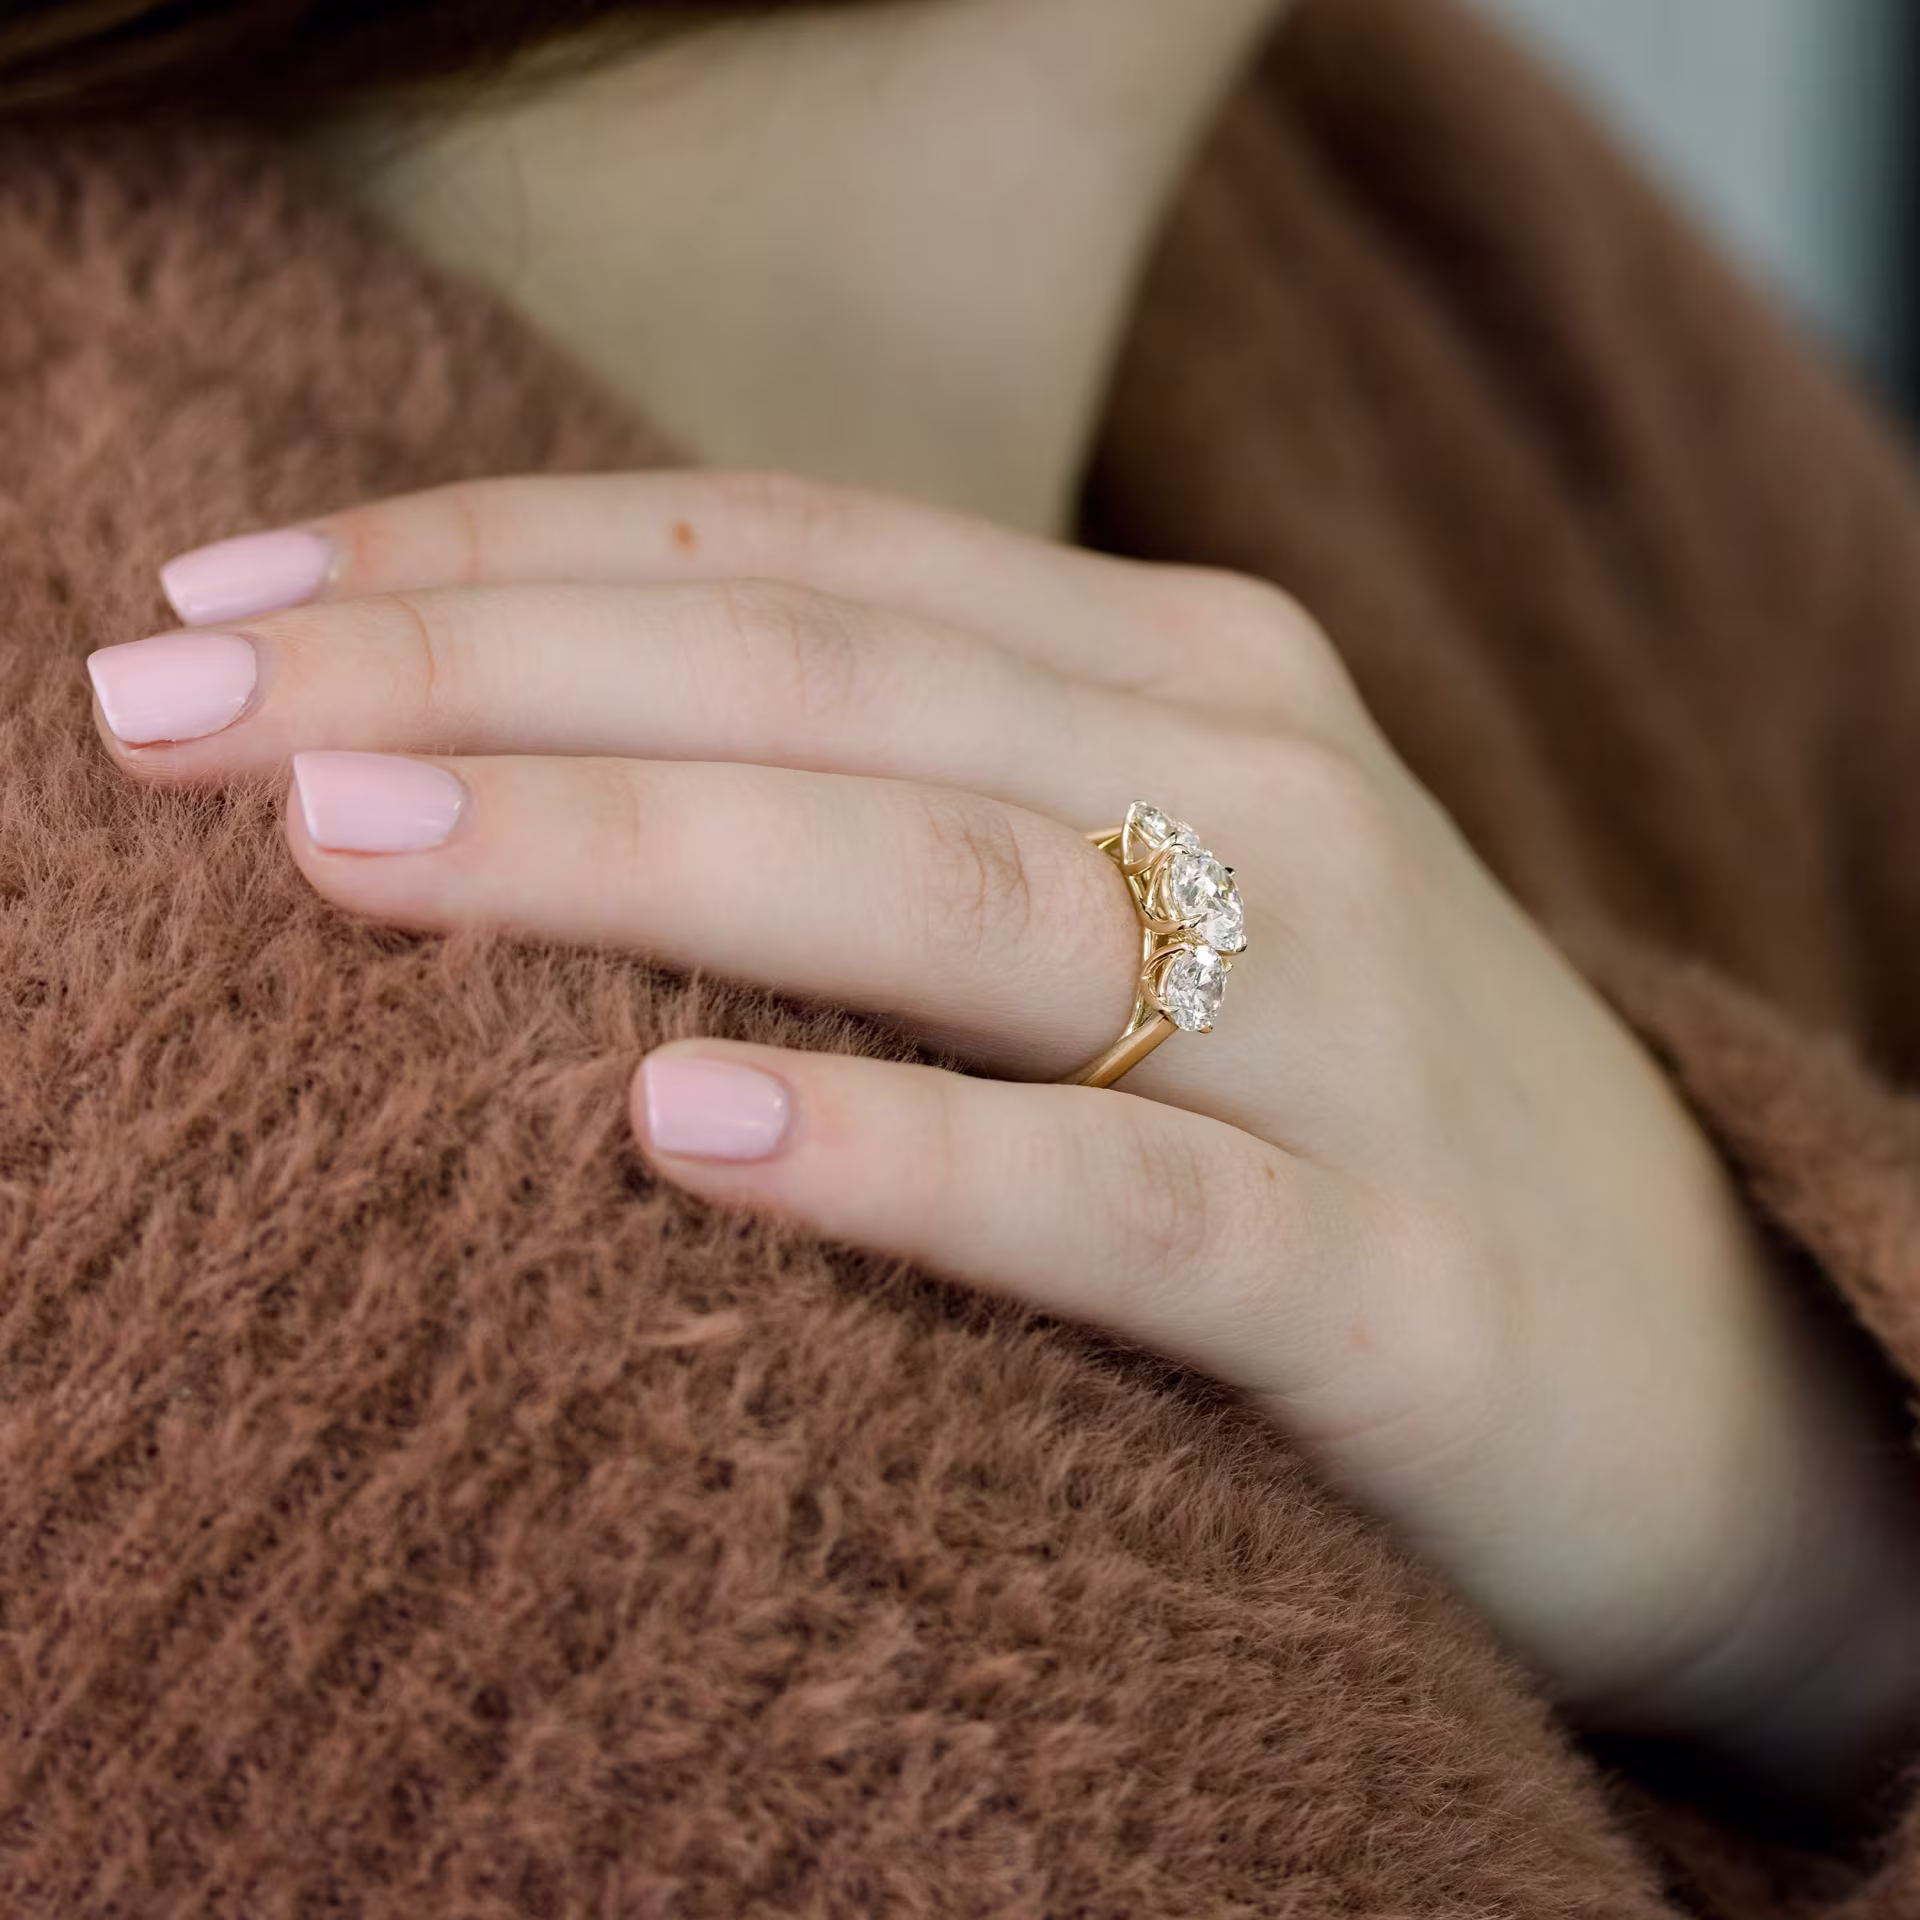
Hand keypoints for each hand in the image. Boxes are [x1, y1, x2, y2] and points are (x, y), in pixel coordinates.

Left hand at [93, 471, 1919, 1798]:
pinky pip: (1122, 1202)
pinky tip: (677, 1132)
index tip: (216, 604)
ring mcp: (1340, 1026)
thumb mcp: (1143, 876)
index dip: (483, 554)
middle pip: (823, 678)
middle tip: (170, 713)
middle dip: (474, 670)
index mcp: (1182, 664)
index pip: (782, 551)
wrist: (1691, 1360)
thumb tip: (528, 754)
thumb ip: (902, 783)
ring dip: (633, 855)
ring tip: (344, 856)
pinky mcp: (1389, 1282)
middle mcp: (1266, 787)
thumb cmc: (1339, 1098)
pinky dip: (905, 1156)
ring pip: (948, 885)